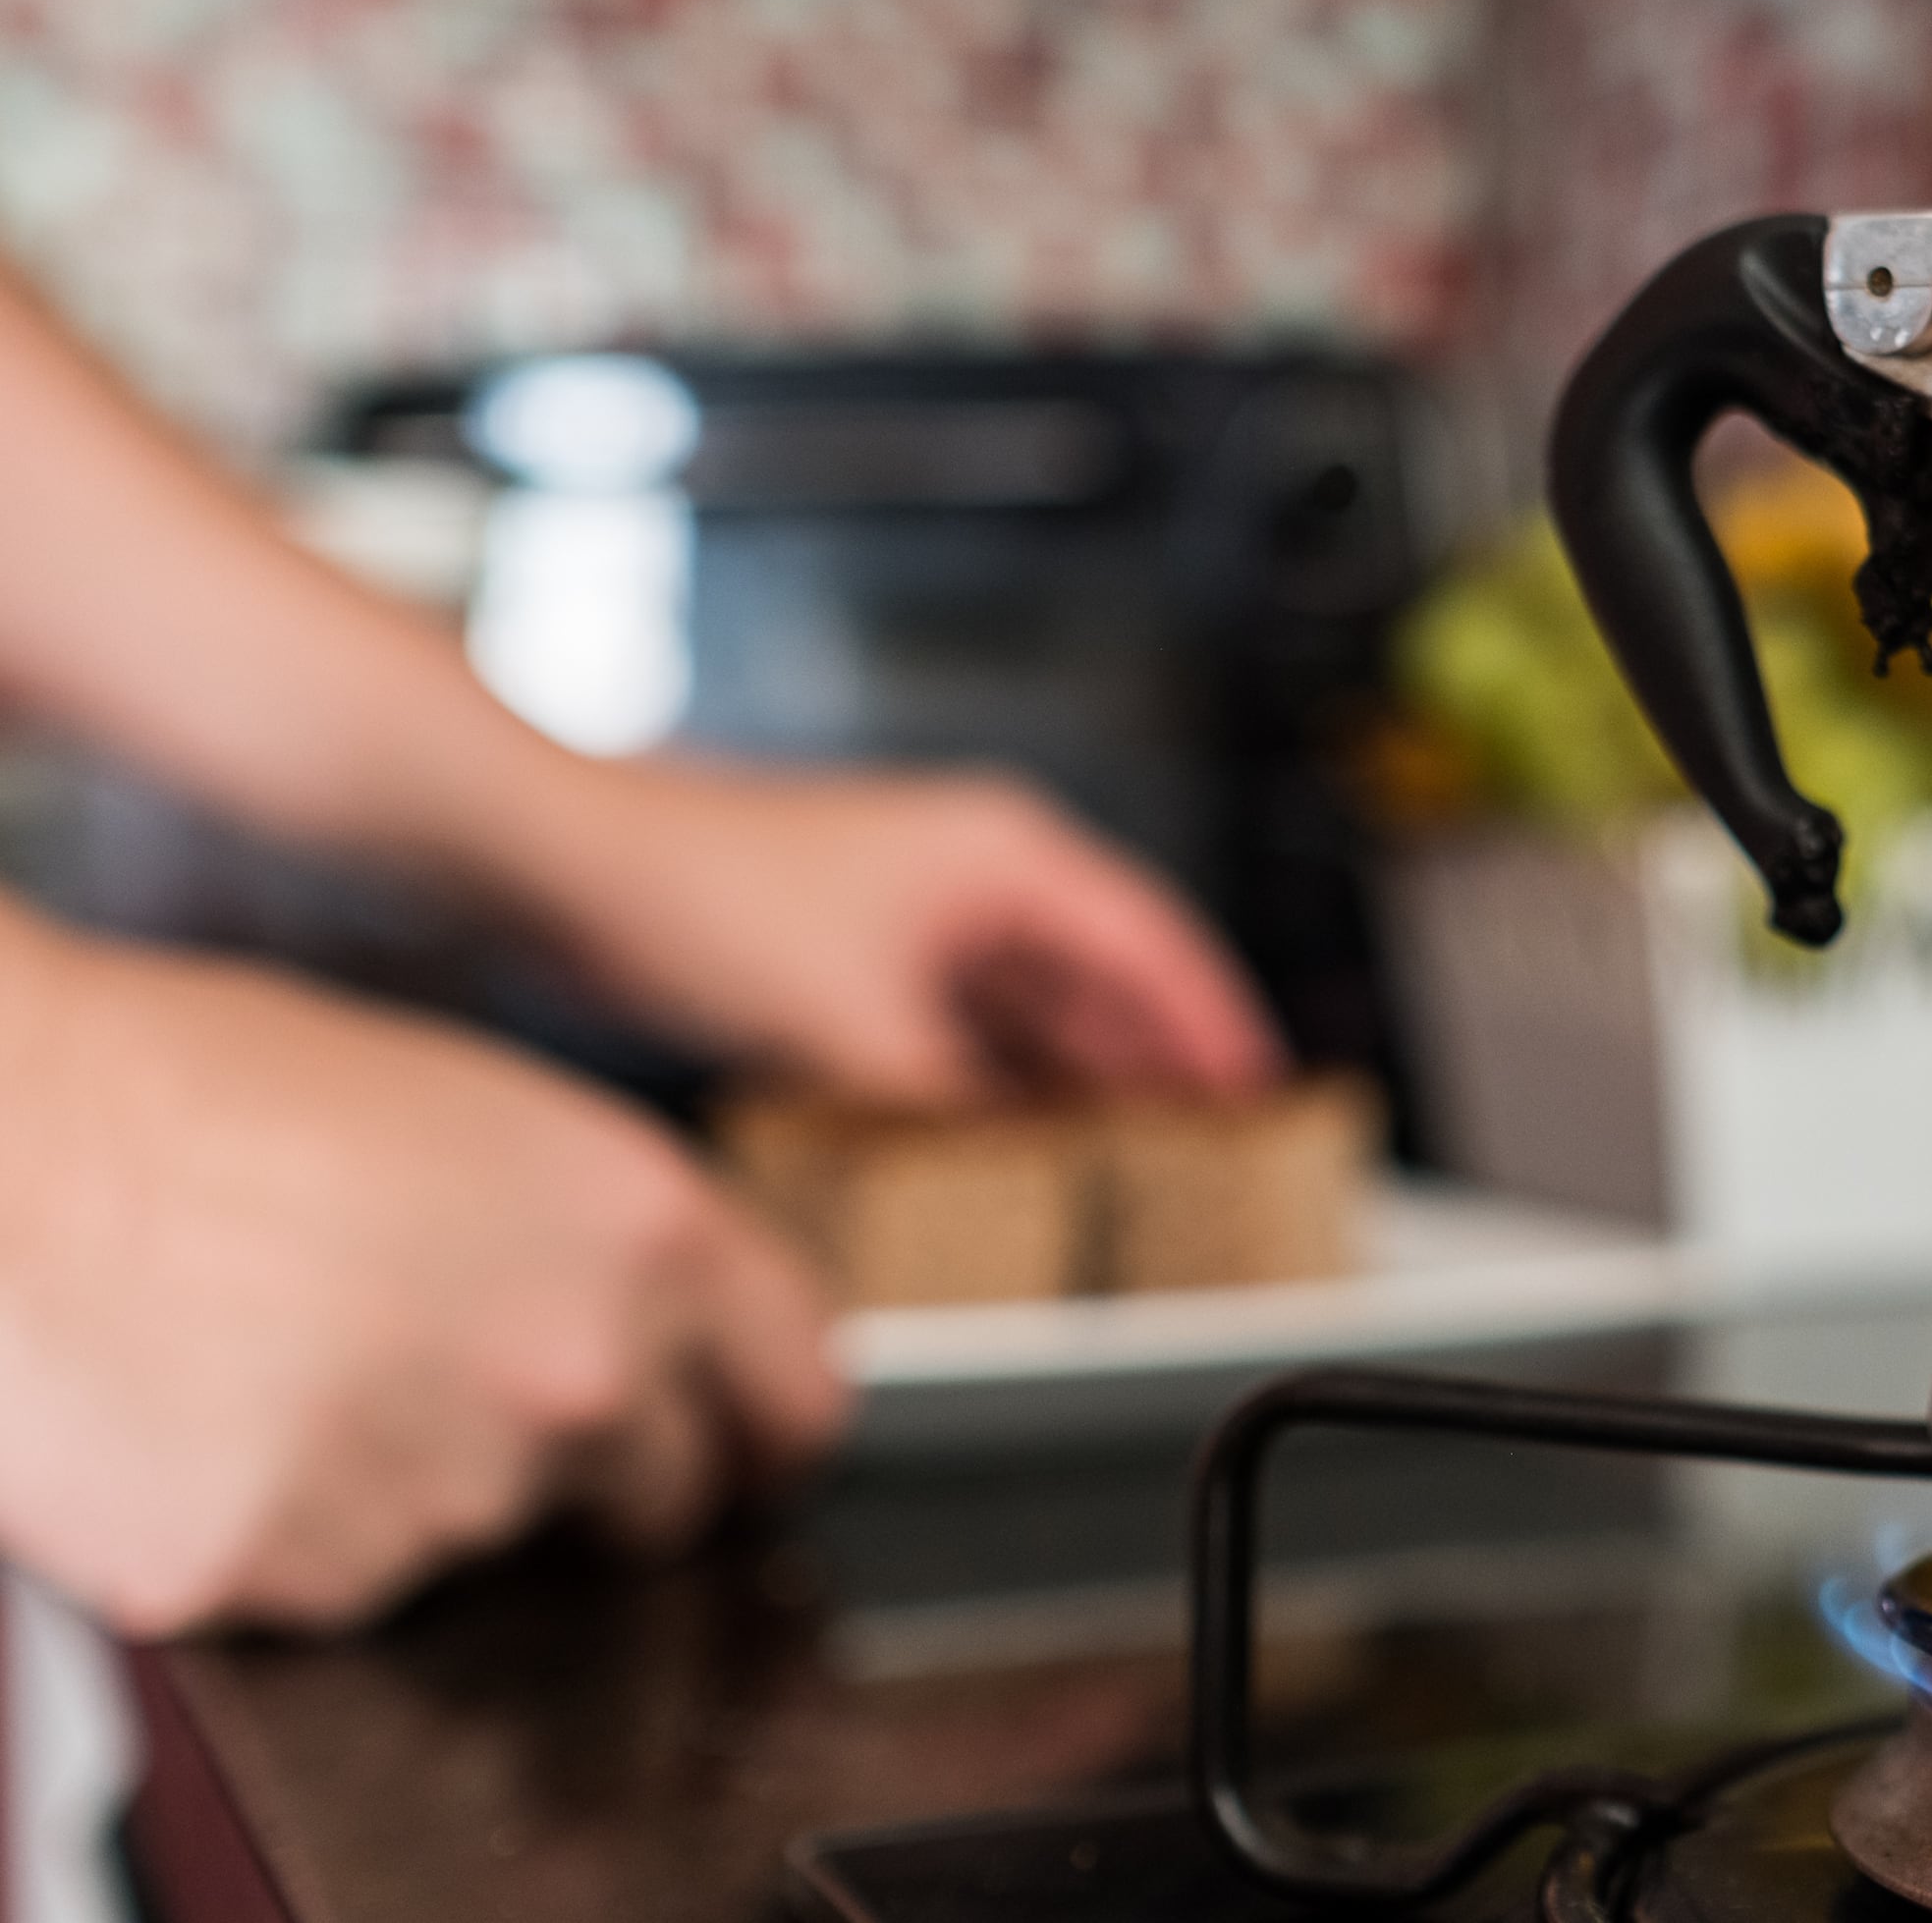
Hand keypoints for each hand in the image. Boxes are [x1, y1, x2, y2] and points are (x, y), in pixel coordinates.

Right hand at [0, 908, 844, 1632]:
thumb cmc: (210, 1085)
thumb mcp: (484, 1114)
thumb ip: (604, 1241)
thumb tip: (667, 1338)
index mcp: (643, 1229)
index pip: (794, 1391)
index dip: (765, 1422)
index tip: (747, 1444)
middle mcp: (577, 1367)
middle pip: (662, 1493)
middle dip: (596, 1468)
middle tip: (464, 1388)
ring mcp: (443, 1484)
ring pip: (481, 1533)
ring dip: (414, 1480)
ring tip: (286, 1355)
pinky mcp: (296, 1571)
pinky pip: (335, 1583)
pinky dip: (286, 1529)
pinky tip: (211, 1419)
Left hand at [507, 763, 1285, 1107]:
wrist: (568, 862)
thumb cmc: (695, 891)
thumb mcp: (858, 1028)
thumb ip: (956, 1110)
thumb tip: (1011, 1177)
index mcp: (1005, 857)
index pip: (1154, 946)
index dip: (1216, 1026)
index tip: (1260, 1090)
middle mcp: (975, 870)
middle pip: (1104, 978)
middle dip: (1154, 1065)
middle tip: (1206, 1147)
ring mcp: (918, 906)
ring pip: (1033, 1005)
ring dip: (1073, 1079)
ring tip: (1118, 1162)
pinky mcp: (863, 946)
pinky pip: (967, 1024)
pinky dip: (996, 1082)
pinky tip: (997, 1147)